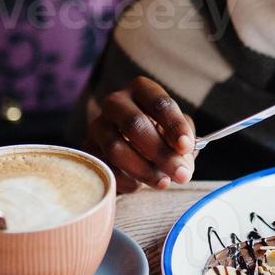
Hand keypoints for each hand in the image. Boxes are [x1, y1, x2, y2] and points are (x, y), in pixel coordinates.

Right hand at [83, 76, 196, 192]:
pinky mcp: (88, 150)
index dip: (174, 125)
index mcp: (142, 90)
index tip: (185, 147)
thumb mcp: (177, 132)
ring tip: (163, 183)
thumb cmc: (160, 136)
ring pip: (116, 148)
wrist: (131, 154)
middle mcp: (116, 102)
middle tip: (181, 174)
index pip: (159, 103)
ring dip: (144, 169)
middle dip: (160, 152)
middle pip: (134, 124)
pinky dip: (126, 179)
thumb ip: (184, 141)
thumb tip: (182, 160)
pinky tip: (139, 185)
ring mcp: (98, 125)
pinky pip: (106, 167)